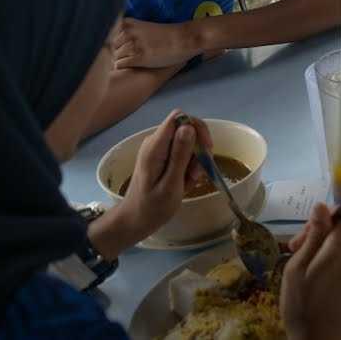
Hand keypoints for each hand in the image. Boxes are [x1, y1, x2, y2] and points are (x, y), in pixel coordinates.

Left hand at [103, 110, 212, 248]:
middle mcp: (155, 142)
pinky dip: (188, 166)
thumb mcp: (171, 184)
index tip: (206, 149)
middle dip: (198, 148)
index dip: (197, 128)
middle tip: (198, 172)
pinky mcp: (160, 157)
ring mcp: (157, 150)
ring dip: (194, 161)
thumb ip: (179, 155)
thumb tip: (189, 127)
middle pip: (186, 129)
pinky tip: (185, 182)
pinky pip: (181, 153)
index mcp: (155, 147)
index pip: (180, 117)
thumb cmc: (152, 208)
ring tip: (190, 182)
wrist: (134, 222)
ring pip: (186, 143)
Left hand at [113, 18, 201, 68]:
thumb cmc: (169, 34)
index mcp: (129, 24)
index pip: (110, 35)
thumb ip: (133, 31)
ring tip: (128, 62)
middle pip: (111, 46)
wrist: (184, 39)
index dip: (114, 43)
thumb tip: (117, 40)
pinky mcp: (139, 58)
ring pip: (115, 56)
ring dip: (120, 60)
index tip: (119, 47)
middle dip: (116, 52)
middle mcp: (129, 33)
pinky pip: (120, 64)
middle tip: (124, 57)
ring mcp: (133, 45)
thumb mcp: (146, 27)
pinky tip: (130, 66)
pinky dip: (122, 67)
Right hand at [282, 203, 340, 339]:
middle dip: (320, 234)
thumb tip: (321, 206)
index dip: (328, 215)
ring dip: (327, 250)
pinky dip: (337, 263)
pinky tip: (320, 280)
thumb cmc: (303, 307)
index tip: (308, 232)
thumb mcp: (297, 268)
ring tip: (306, 270)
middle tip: (294, 251)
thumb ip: (312, 235)